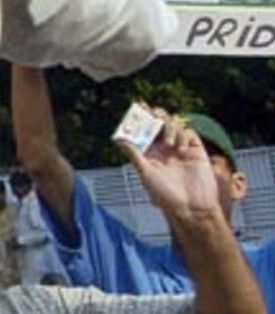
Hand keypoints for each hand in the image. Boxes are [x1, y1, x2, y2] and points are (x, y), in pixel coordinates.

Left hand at [116, 108, 219, 224]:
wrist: (192, 207)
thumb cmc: (166, 195)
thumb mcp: (146, 174)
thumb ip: (134, 154)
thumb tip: (118, 139)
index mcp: (149, 153)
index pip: (142, 131)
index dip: (139, 119)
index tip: (136, 106)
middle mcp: (164, 149)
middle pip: (158, 124)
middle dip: (154, 115)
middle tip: (151, 110)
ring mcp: (180, 148)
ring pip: (173, 125)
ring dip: (169, 127)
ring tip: (169, 143)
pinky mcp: (195, 150)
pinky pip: (189, 132)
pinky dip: (184, 135)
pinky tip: (182, 150)